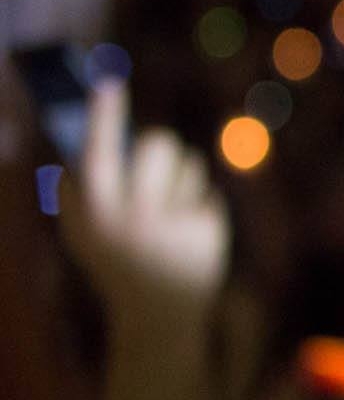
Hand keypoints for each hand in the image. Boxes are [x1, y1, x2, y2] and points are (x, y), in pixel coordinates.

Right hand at [60, 83, 229, 332]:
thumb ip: (78, 192)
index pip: (96, 157)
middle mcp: (134, 221)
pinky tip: (188, 236)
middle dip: (159, 144)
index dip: (101, 118)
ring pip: (189, 163)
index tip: (108, 82)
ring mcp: (174, 225)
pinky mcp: (208, 229)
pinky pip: (208, 192)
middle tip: (154, 159)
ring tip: (169, 212)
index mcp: (96, 219)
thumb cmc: (117, 264)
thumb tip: (80, 141)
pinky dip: (199, 206)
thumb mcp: (87, 235)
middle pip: (158, 144)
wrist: (159, 316)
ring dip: (181, 177)